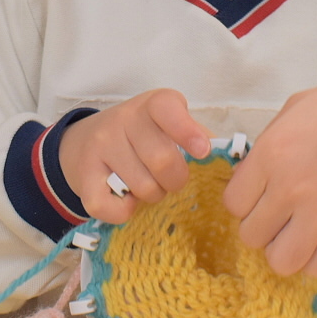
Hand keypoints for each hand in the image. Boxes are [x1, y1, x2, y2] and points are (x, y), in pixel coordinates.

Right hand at [57, 90, 213, 224]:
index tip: (202, 151)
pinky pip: (111, 207)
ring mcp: (100, 146)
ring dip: (153, 195)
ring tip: (146, 184)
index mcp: (152, 105)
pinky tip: (126, 200)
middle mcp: (123, 119)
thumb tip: (232, 165)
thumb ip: (199, 138)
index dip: (187, 131)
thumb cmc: (142, 136)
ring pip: (142, 188)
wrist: (84, 141)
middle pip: (162, 161)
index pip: (167, 109)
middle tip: (170, 179)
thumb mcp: (169, 125)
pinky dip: (124, 212)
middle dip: (175, 180)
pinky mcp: (84, 175)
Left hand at [222, 82, 316, 276]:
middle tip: (276, 213)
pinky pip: (315, 267)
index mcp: (273, 153)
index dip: (243, 200)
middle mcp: (291, 189)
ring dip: (282, 250)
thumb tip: (254, 170)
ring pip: (279, 260)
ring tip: (292, 233)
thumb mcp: (300, 107)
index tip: (258, 193)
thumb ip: (270, 139)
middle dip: (260, 226)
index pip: (233, 202)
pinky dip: (313, 259)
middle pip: (250, 235)